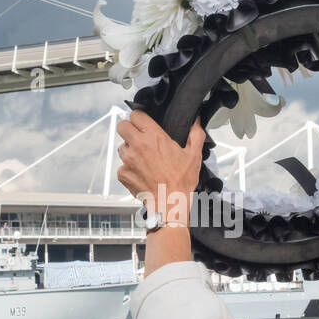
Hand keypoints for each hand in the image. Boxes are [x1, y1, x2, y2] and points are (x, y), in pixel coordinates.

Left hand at [116, 110, 204, 275]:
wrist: (169, 204)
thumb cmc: (181, 182)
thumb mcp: (194, 155)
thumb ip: (195, 134)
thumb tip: (196, 122)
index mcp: (154, 137)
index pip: (136, 115)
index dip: (139, 117)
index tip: (143, 122)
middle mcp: (138, 146)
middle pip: (122, 126)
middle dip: (129, 129)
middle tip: (138, 137)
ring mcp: (128, 160)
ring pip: (121, 147)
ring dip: (129, 150)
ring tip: (142, 159)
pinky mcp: (123, 174)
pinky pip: (121, 166)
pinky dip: (129, 169)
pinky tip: (141, 174)